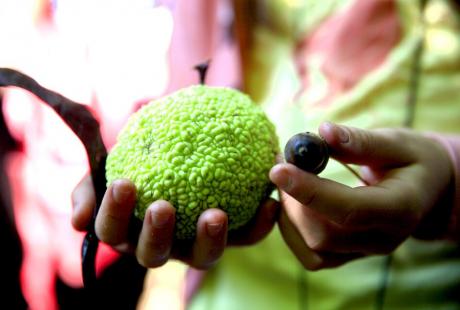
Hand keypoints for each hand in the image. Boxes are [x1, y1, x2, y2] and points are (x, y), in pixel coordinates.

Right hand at [72, 177, 278, 269]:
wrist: (184, 149)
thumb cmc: (145, 158)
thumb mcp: (118, 158)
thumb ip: (95, 179)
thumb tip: (83, 209)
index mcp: (129, 229)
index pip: (112, 230)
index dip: (112, 213)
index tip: (121, 183)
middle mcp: (162, 244)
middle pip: (155, 254)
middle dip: (156, 234)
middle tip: (162, 207)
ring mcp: (196, 244)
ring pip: (203, 257)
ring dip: (209, 239)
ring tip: (216, 213)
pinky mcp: (230, 237)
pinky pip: (245, 237)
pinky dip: (258, 225)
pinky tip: (269, 201)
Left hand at [270, 122, 453, 269]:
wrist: (427, 190)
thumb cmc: (412, 161)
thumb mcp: (397, 143)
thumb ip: (360, 141)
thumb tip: (323, 131)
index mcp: (400, 209)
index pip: (349, 209)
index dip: (309, 191)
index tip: (278, 169)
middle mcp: (383, 239)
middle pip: (324, 235)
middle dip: (293, 201)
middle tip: (282, 166)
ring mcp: (365, 251)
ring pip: (313, 249)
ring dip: (289, 216)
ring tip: (287, 181)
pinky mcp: (349, 255)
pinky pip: (312, 256)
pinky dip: (293, 232)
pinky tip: (292, 204)